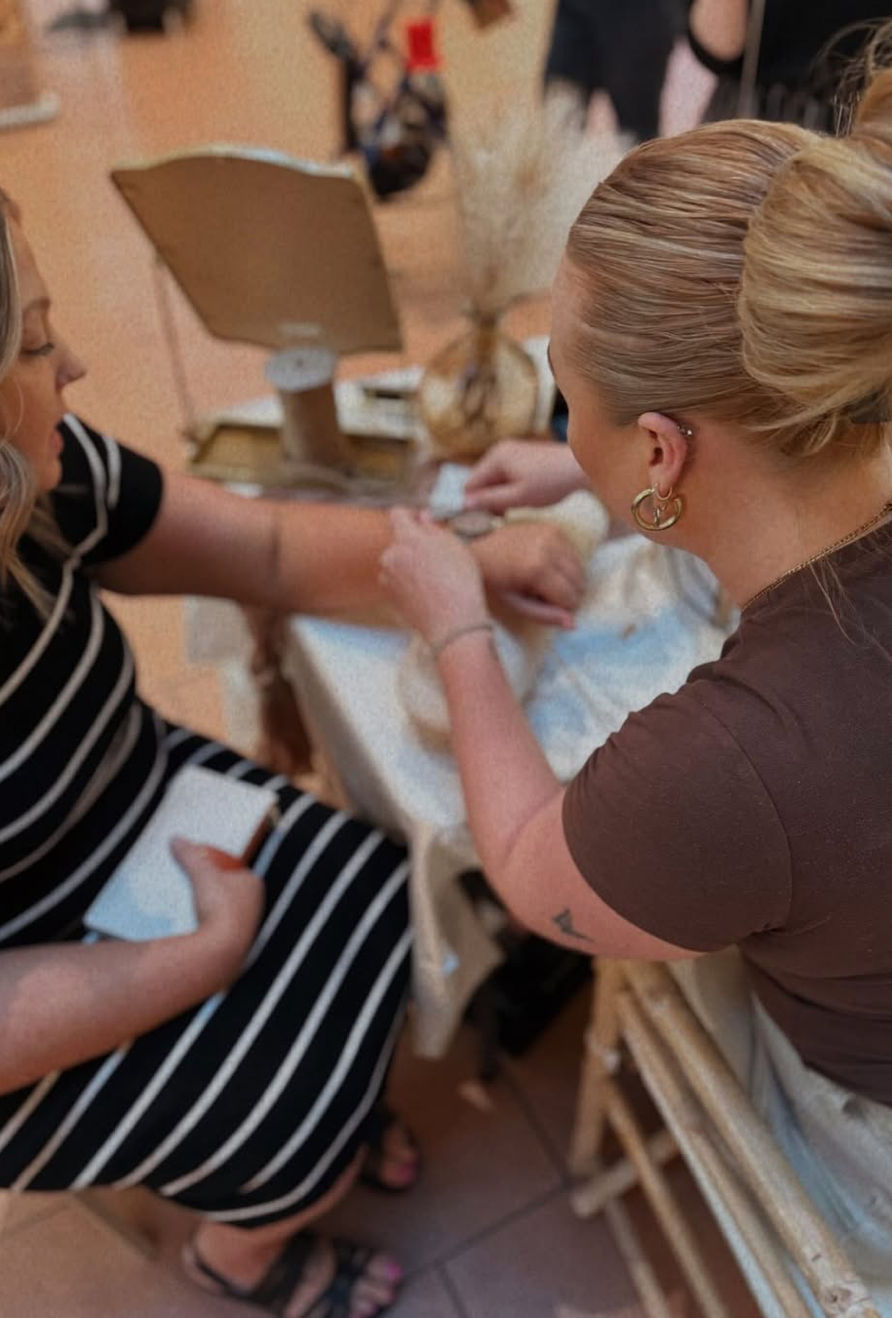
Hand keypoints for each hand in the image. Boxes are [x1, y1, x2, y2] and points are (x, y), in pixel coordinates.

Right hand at [171, 838, 264, 986]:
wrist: (220, 951)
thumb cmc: (220, 909)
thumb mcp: (201, 874)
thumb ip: (190, 855)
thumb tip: (177, 840)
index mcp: (253, 883)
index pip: (237, 870)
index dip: (221, 868)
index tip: (205, 869)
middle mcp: (256, 905)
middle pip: (232, 892)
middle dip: (215, 889)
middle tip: (196, 888)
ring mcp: (248, 926)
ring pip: (227, 912)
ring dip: (212, 909)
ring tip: (193, 908)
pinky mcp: (236, 944)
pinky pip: (221, 931)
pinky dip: (210, 927)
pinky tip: (196, 929)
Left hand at [380, 508, 487, 645]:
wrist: (452, 623)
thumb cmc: (458, 581)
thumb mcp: (454, 545)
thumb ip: (433, 527)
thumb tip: (421, 518)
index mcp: (406, 538)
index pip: (397, 514)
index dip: (410, 515)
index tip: (421, 521)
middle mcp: (390, 556)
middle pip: (398, 542)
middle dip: (413, 544)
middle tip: (437, 557)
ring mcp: (387, 578)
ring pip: (397, 563)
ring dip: (410, 565)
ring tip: (434, 578)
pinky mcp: (389, 597)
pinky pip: (397, 582)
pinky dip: (408, 583)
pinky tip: (428, 592)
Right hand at [463, 439, 588, 512]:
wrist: (580, 467)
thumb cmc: (551, 483)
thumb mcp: (518, 497)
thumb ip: (490, 500)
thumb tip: (463, 504)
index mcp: (496, 458)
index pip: (470, 485)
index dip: (474, 504)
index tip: (485, 520)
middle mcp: (499, 450)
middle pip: (480, 482)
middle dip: (487, 500)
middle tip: (504, 516)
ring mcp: (510, 451)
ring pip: (493, 480)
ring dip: (499, 495)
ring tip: (515, 507)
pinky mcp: (520, 455)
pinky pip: (504, 475)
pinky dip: (508, 488)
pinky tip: (523, 498)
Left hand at [473, 522, 583, 627]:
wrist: (478, 551)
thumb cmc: (494, 583)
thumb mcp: (516, 604)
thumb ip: (544, 615)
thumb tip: (573, 624)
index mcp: (537, 569)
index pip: (570, 597)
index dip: (561, 607)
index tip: (546, 606)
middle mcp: (548, 548)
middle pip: (579, 580)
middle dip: (567, 592)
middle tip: (545, 594)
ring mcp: (551, 534)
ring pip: (579, 566)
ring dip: (568, 578)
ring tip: (545, 580)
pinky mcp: (552, 528)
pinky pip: (573, 552)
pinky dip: (566, 563)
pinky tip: (547, 566)